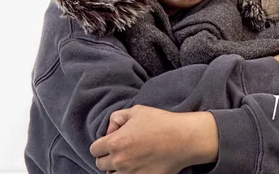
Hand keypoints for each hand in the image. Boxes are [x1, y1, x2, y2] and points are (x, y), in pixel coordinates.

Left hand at [90, 105, 217, 173]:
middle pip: (100, 164)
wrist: (184, 139)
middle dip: (107, 157)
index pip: (94, 150)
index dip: (101, 145)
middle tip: (120, 150)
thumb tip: (110, 131)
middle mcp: (119, 161)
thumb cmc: (161, 122)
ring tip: (129, 160)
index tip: (110, 142)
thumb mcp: (136, 111)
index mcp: (115, 142)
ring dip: (116, 168)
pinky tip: (137, 166)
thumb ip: (117, 118)